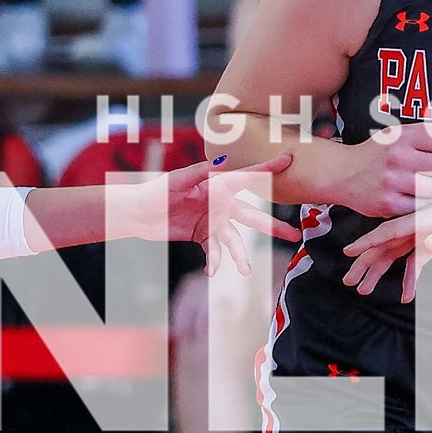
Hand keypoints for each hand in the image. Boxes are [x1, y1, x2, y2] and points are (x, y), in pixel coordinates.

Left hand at [107, 155, 296, 266]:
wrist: (138, 213)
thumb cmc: (156, 191)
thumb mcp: (177, 180)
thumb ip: (200, 172)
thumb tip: (222, 163)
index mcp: (218, 186)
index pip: (248, 177)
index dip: (269, 169)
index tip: (289, 160)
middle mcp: (220, 204)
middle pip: (252, 216)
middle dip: (273, 226)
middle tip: (294, 235)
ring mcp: (213, 222)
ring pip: (235, 240)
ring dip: (240, 256)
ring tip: (245, 271)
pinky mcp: (203, 236)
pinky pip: (215, 252)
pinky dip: (214, 262)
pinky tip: (211, 272)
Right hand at [330, 121, 431, 218]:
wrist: (341, 174)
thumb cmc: (374, 154)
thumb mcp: (396, 135)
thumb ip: (427, 133)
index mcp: (402, 138)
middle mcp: (398, 158)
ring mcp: (393, 183)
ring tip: (430, 185)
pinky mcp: (389, 205)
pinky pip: (421, 207)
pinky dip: (422, 203)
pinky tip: (415, 196)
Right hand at [342, 177, 431, 302]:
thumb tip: (428, 245)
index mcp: (424, 219)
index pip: (390, 231)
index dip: (368, 242)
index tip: (349, 253)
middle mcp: (420, 226)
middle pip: (387, 245)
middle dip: (366, 263)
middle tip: (350, 280)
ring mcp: (426, 234)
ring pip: (396, 254)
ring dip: (380, 271)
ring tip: (366, 289)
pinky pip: (415, 260)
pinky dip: (408, 276)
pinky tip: (406, 293)